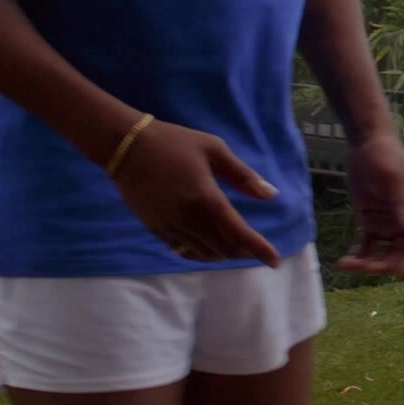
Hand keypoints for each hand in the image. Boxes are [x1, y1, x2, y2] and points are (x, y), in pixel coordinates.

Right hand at [109, 118, 282, 266]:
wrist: (128, 148)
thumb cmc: (175, 143)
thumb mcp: (215, 150)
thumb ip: (244, 176)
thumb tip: (271, 195)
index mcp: (207, 199)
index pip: (239, 234)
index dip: (259, 250)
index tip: (275, 261)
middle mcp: (189, 219)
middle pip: (224, 248)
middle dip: (245, 252)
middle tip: (257, 249)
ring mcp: (170, 227)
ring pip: (204, 253)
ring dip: (224, 254)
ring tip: (238, 247)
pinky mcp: (156, 229)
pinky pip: (183, 251)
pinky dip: (202, 253)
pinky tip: (211, 246)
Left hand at [337, 133, 403, 276]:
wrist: (366, 142)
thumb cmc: (384, 155)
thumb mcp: (393, 180)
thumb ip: (402, 206)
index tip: (396, 273)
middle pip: (399, 250)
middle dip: (383, 263)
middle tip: (362, 268)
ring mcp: (388, 221)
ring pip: (383, 251)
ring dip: (368, 262)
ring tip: (347, 265)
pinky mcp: (371, 221)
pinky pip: (367, 245)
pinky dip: (358, 255)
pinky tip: (344, 261)